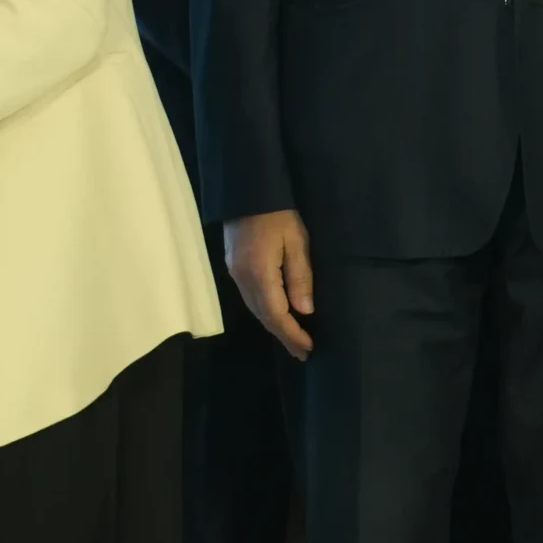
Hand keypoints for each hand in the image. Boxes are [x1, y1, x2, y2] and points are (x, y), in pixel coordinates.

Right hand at [224, 210, 314, 360]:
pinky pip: (249, 298)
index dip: (292, 334)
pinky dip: (264, 312)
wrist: (246, 190)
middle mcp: (242, 278)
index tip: (308, 347)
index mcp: (259, 273)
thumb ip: (300, 276)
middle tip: (302, 352)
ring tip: (292, 338)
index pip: (276, 314)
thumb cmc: (278, 214)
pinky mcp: (233, 266)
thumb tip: (305, 310)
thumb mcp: (297, 242)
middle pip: (262, 315)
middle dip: (283, 335)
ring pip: (254, 308)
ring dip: (273, 325)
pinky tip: (275, 315)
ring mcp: (235, 272)